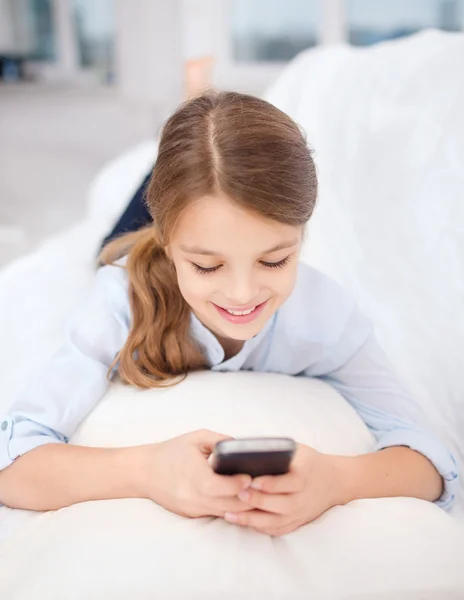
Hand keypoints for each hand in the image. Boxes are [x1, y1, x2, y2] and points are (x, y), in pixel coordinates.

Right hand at [141, 429, 251, 517]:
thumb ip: (221, 441)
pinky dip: (230, 507)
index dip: (239, 484)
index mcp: (194, 476)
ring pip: (226, 513)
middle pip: (229, 504)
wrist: (144, 471)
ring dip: (242, 505)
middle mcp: (193, 498)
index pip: (222, 487)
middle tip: (263, 486)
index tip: (251, 476)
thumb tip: (243, 447)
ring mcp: (193, 509)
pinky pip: (217, 513)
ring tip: (257, 493)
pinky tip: (241, 498)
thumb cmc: (171, 452)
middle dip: (248, 497)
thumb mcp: (196, 438)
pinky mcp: (192, 515)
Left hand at [224, 444, 340, 535]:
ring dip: (252, 519)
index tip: (251, 480)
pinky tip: (242, 521)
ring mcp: (300, 514)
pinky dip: (259, 527)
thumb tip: (248, 451)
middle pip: (280, 505)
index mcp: (304, 477)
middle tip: (237, 495)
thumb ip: (278, 452)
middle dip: (257, 501)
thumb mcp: (298, 451)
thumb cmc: (309, 462)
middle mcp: (303, 498)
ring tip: (230, 513)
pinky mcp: (297, 523)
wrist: (334, 481)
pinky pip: (276, 530)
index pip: (287, 483)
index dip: (268, 483)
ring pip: (275, 522)